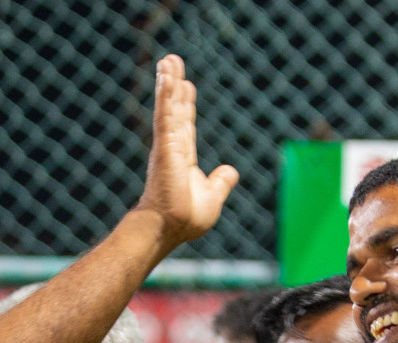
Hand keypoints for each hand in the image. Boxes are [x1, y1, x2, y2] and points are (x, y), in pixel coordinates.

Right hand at [135, 54, 238, 250]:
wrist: (170, 228)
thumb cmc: (186, 219)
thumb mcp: (213, 196)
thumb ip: (221, 182)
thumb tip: (232, 171)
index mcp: (183, 158)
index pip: (185, 125)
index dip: (185, 105)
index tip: (185, 86)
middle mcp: (173, 147)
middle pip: (175, 109)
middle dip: (174, 85)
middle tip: (171, 62)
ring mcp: (168, 144)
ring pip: (168, 106)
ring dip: (167, 81)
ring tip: (167, 60)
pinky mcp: (165, 144)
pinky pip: (166, 113)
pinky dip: (166, 93)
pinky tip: (166, 75)